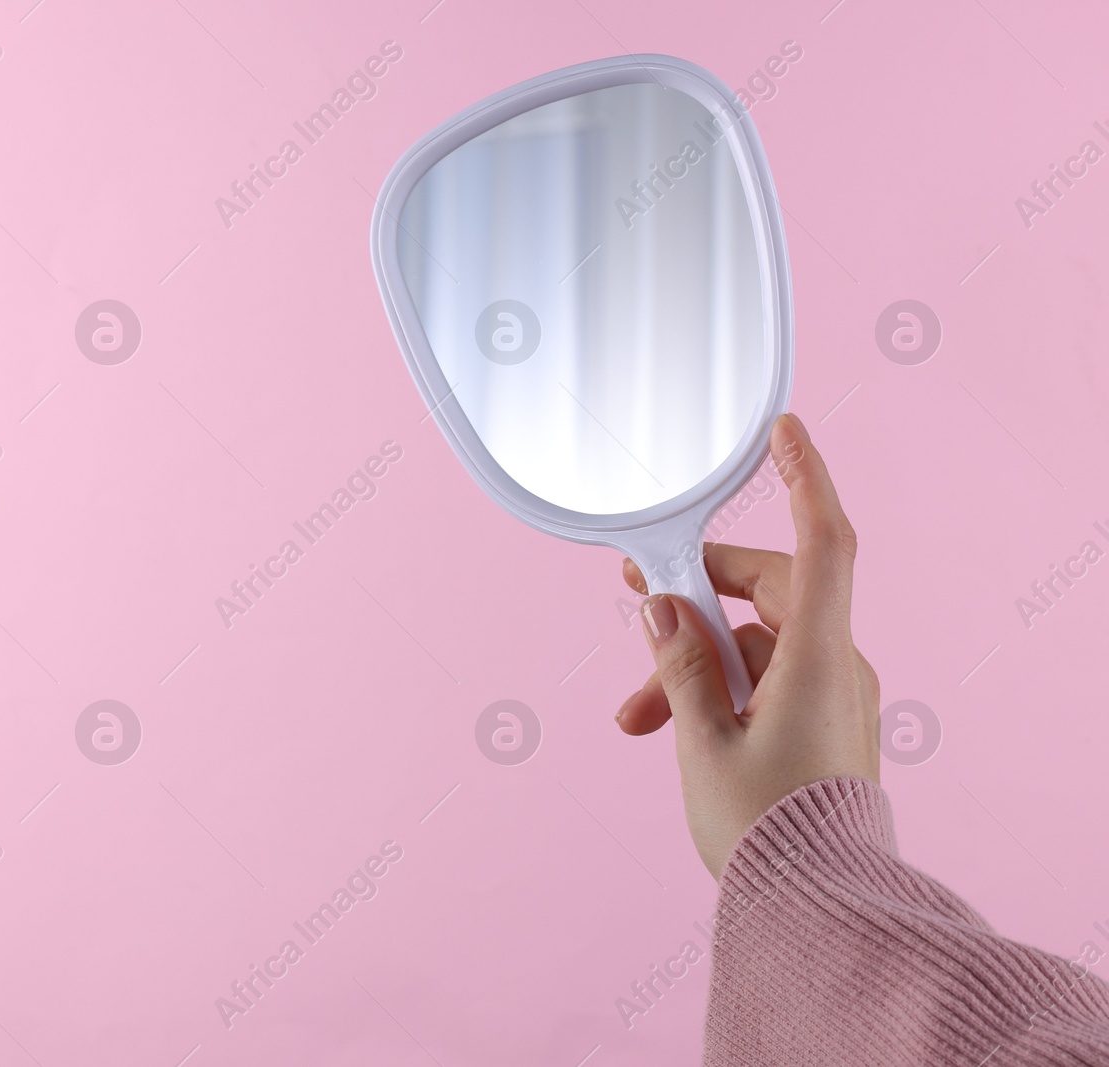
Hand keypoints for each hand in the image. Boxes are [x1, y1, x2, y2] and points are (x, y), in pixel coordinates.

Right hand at [615, 413, 879, 878]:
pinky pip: (764, 678)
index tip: (785, 430)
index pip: (822, 541)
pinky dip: (716, 688)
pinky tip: (667, 725)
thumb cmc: (766, 830)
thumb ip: (679, 667)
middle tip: (636, 598)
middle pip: (765, 589)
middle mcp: (834, 666)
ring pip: (753, 642)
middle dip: (693, 598)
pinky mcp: (820, 723)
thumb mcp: (702, 743)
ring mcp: (831, 695)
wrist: (816, 905)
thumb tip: (661, 610)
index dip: (805, 476)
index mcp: (816, 658)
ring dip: (691, 662)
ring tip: (635, 713)